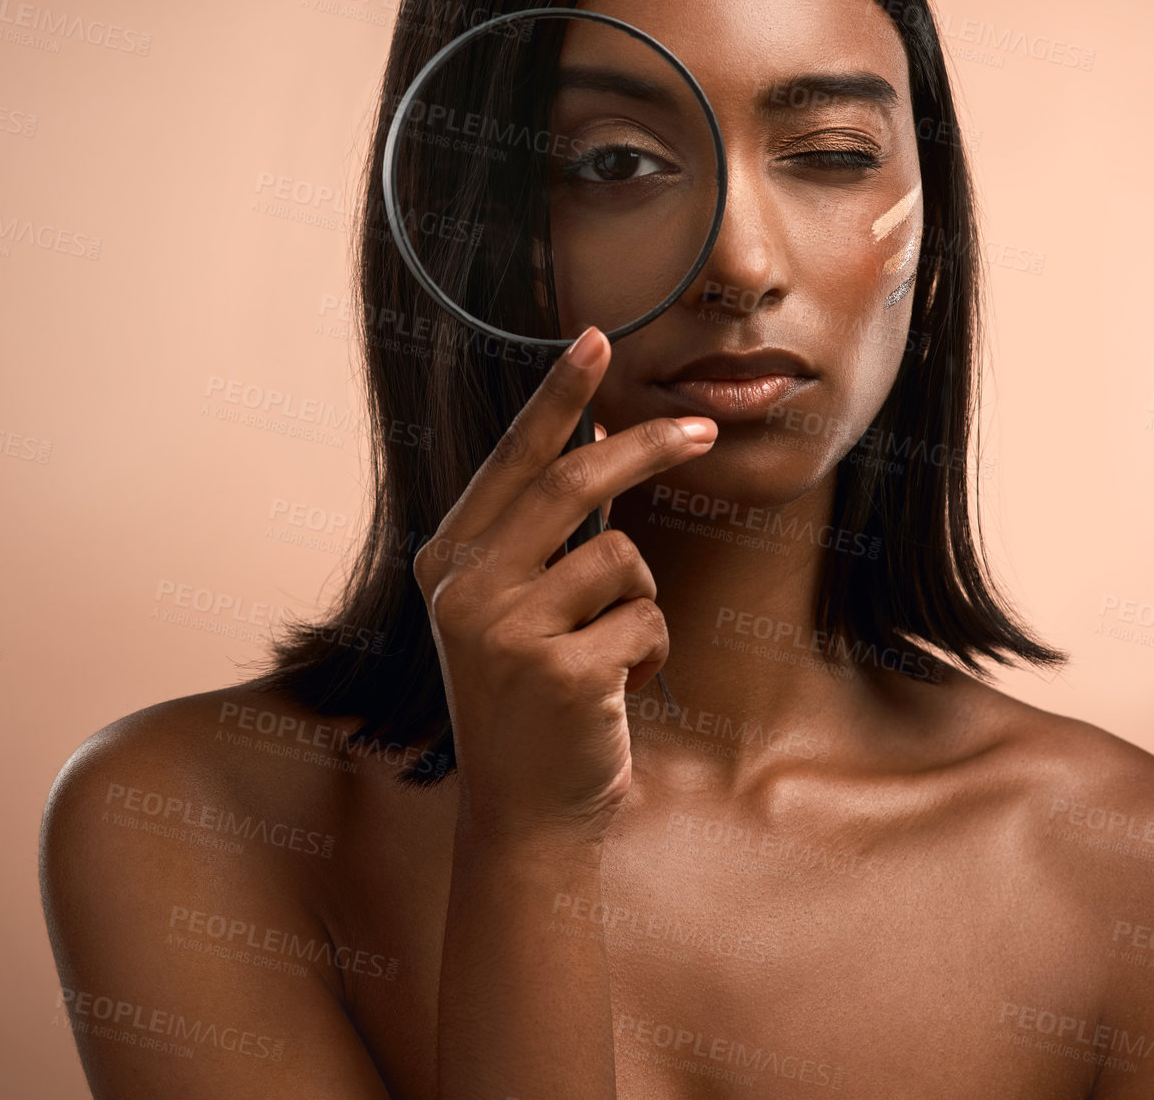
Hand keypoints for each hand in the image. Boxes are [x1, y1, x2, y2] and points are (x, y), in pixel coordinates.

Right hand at [411, 326, 716, 850]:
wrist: (526, 816)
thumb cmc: (532, 702)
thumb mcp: (511, 610)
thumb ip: (538, 534)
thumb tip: (600, 435)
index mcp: (448, 561)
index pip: (513, 460)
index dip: (560, 396)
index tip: (595, 338)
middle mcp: (464, 587)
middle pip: (574, 484)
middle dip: (647, 449)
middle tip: (705, 430)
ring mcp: (506, 629)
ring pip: (624, 559)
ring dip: (641, 605)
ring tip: (611, 655)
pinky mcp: (558, 670)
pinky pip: (647, 622)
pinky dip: (651, 655)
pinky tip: (615, 694)